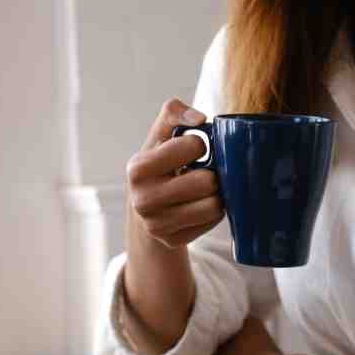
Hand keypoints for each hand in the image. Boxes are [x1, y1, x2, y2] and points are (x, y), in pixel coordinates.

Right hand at [126, 98, 224, 248]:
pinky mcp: (173, 241)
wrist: (143, 209)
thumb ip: (173, 113)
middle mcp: (143, 200)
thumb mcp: (158, 136)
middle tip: (201, 172)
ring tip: (203, 189)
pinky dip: (213, 212)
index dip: (199, 145)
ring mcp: (157, 225)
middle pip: (207, 181)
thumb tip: (200, 118)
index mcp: (137, 168)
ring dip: (216, 193)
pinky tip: (200, 205)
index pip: (193, 146)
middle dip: (211, 173)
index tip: (191, 150)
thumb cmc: (158, 165)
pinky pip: (213, 221)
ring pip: (214, 205)